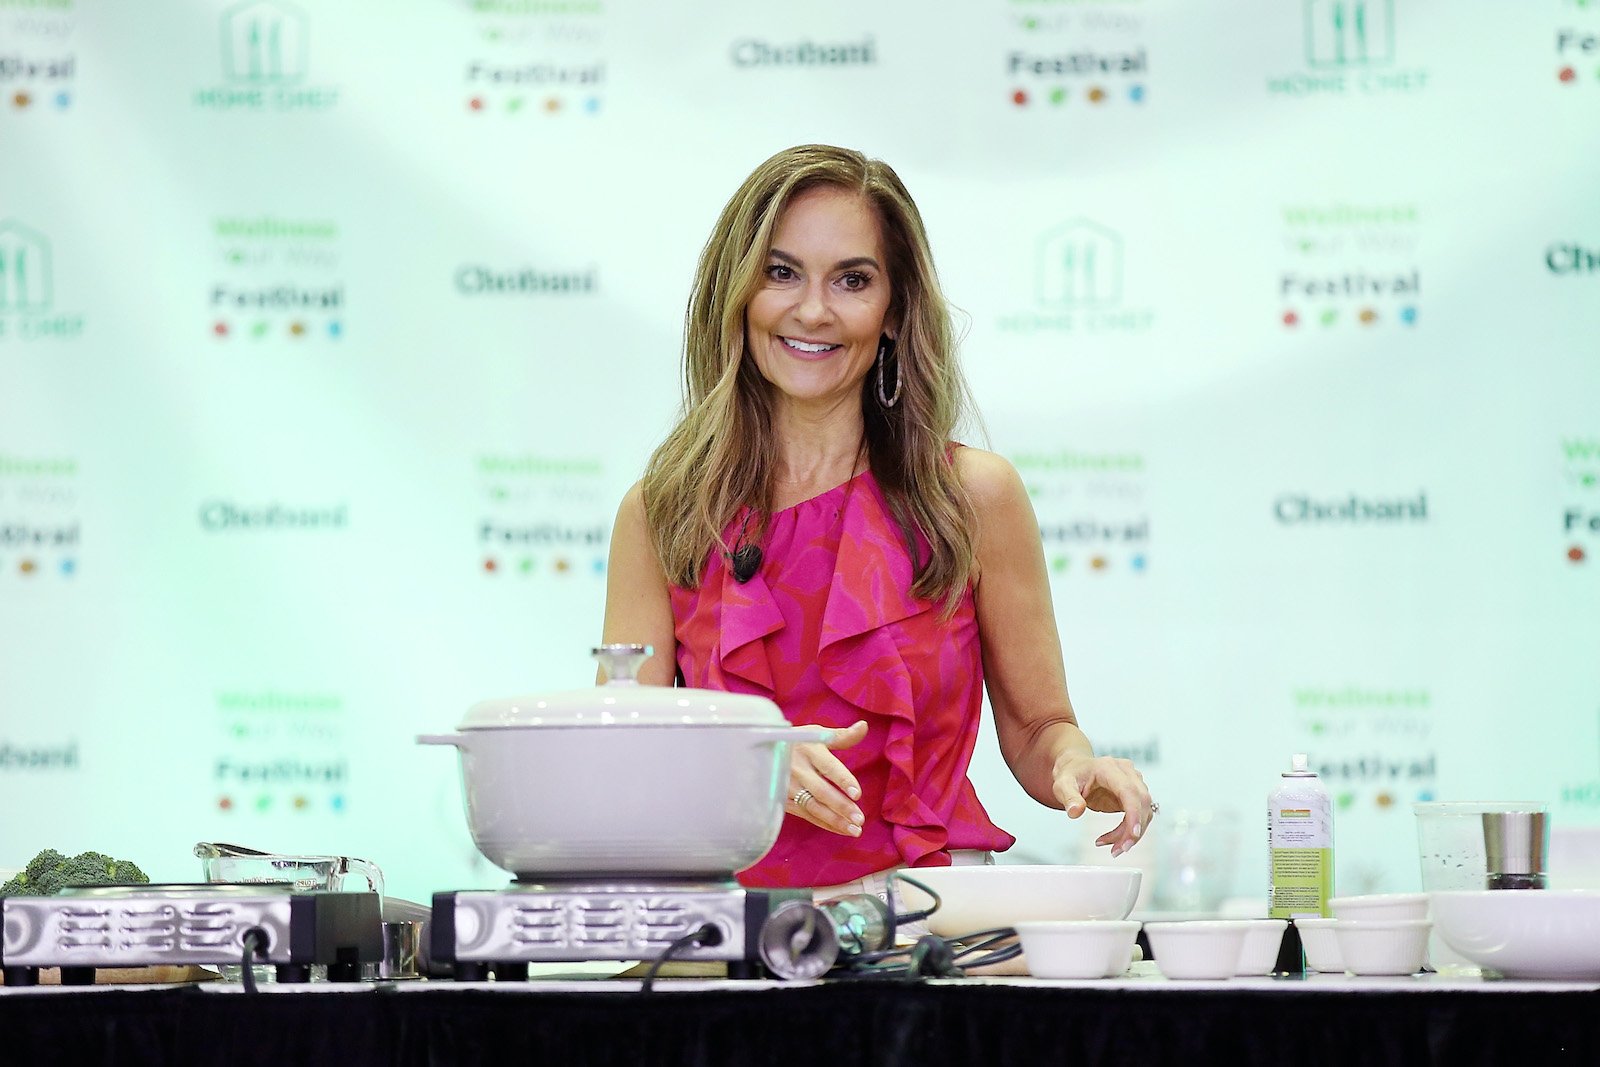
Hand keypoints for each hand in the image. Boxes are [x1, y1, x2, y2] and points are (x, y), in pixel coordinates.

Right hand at [786, 720, 868, 836]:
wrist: (761, 749)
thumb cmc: (797, 741)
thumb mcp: (816, 733)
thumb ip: (842, 736)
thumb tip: (864, 726)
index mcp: (808, 750)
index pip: (828, 767)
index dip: (843, 780)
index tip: (857, 794)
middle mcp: (797, 769)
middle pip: (821, 791)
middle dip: (841, 807)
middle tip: (860, 820)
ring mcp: (788, 786)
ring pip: (813, 807)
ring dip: (834, 820)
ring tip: (855, 830)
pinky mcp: (783, 799)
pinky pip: (806, 814)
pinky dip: (824, 823)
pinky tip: (840, 829)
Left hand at [1053, 754, 1155, 856]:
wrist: (1076, 767)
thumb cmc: (1071, 774)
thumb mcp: (1062, 784)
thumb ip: (1068, 797)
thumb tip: (1075, 812)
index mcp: (1109, 768)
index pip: (1129, 791)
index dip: (1134, 812)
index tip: (1134, 833)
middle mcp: (1127, 772)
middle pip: (1141, 802)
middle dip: (1133, 830)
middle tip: (1118, 850)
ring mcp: (1134, 782)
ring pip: (1144, 811)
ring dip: (1131, 834)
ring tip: (1113, 848)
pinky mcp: (1134, 794)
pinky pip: (1139, 815)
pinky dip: (1129, 831)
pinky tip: (1114, 840)